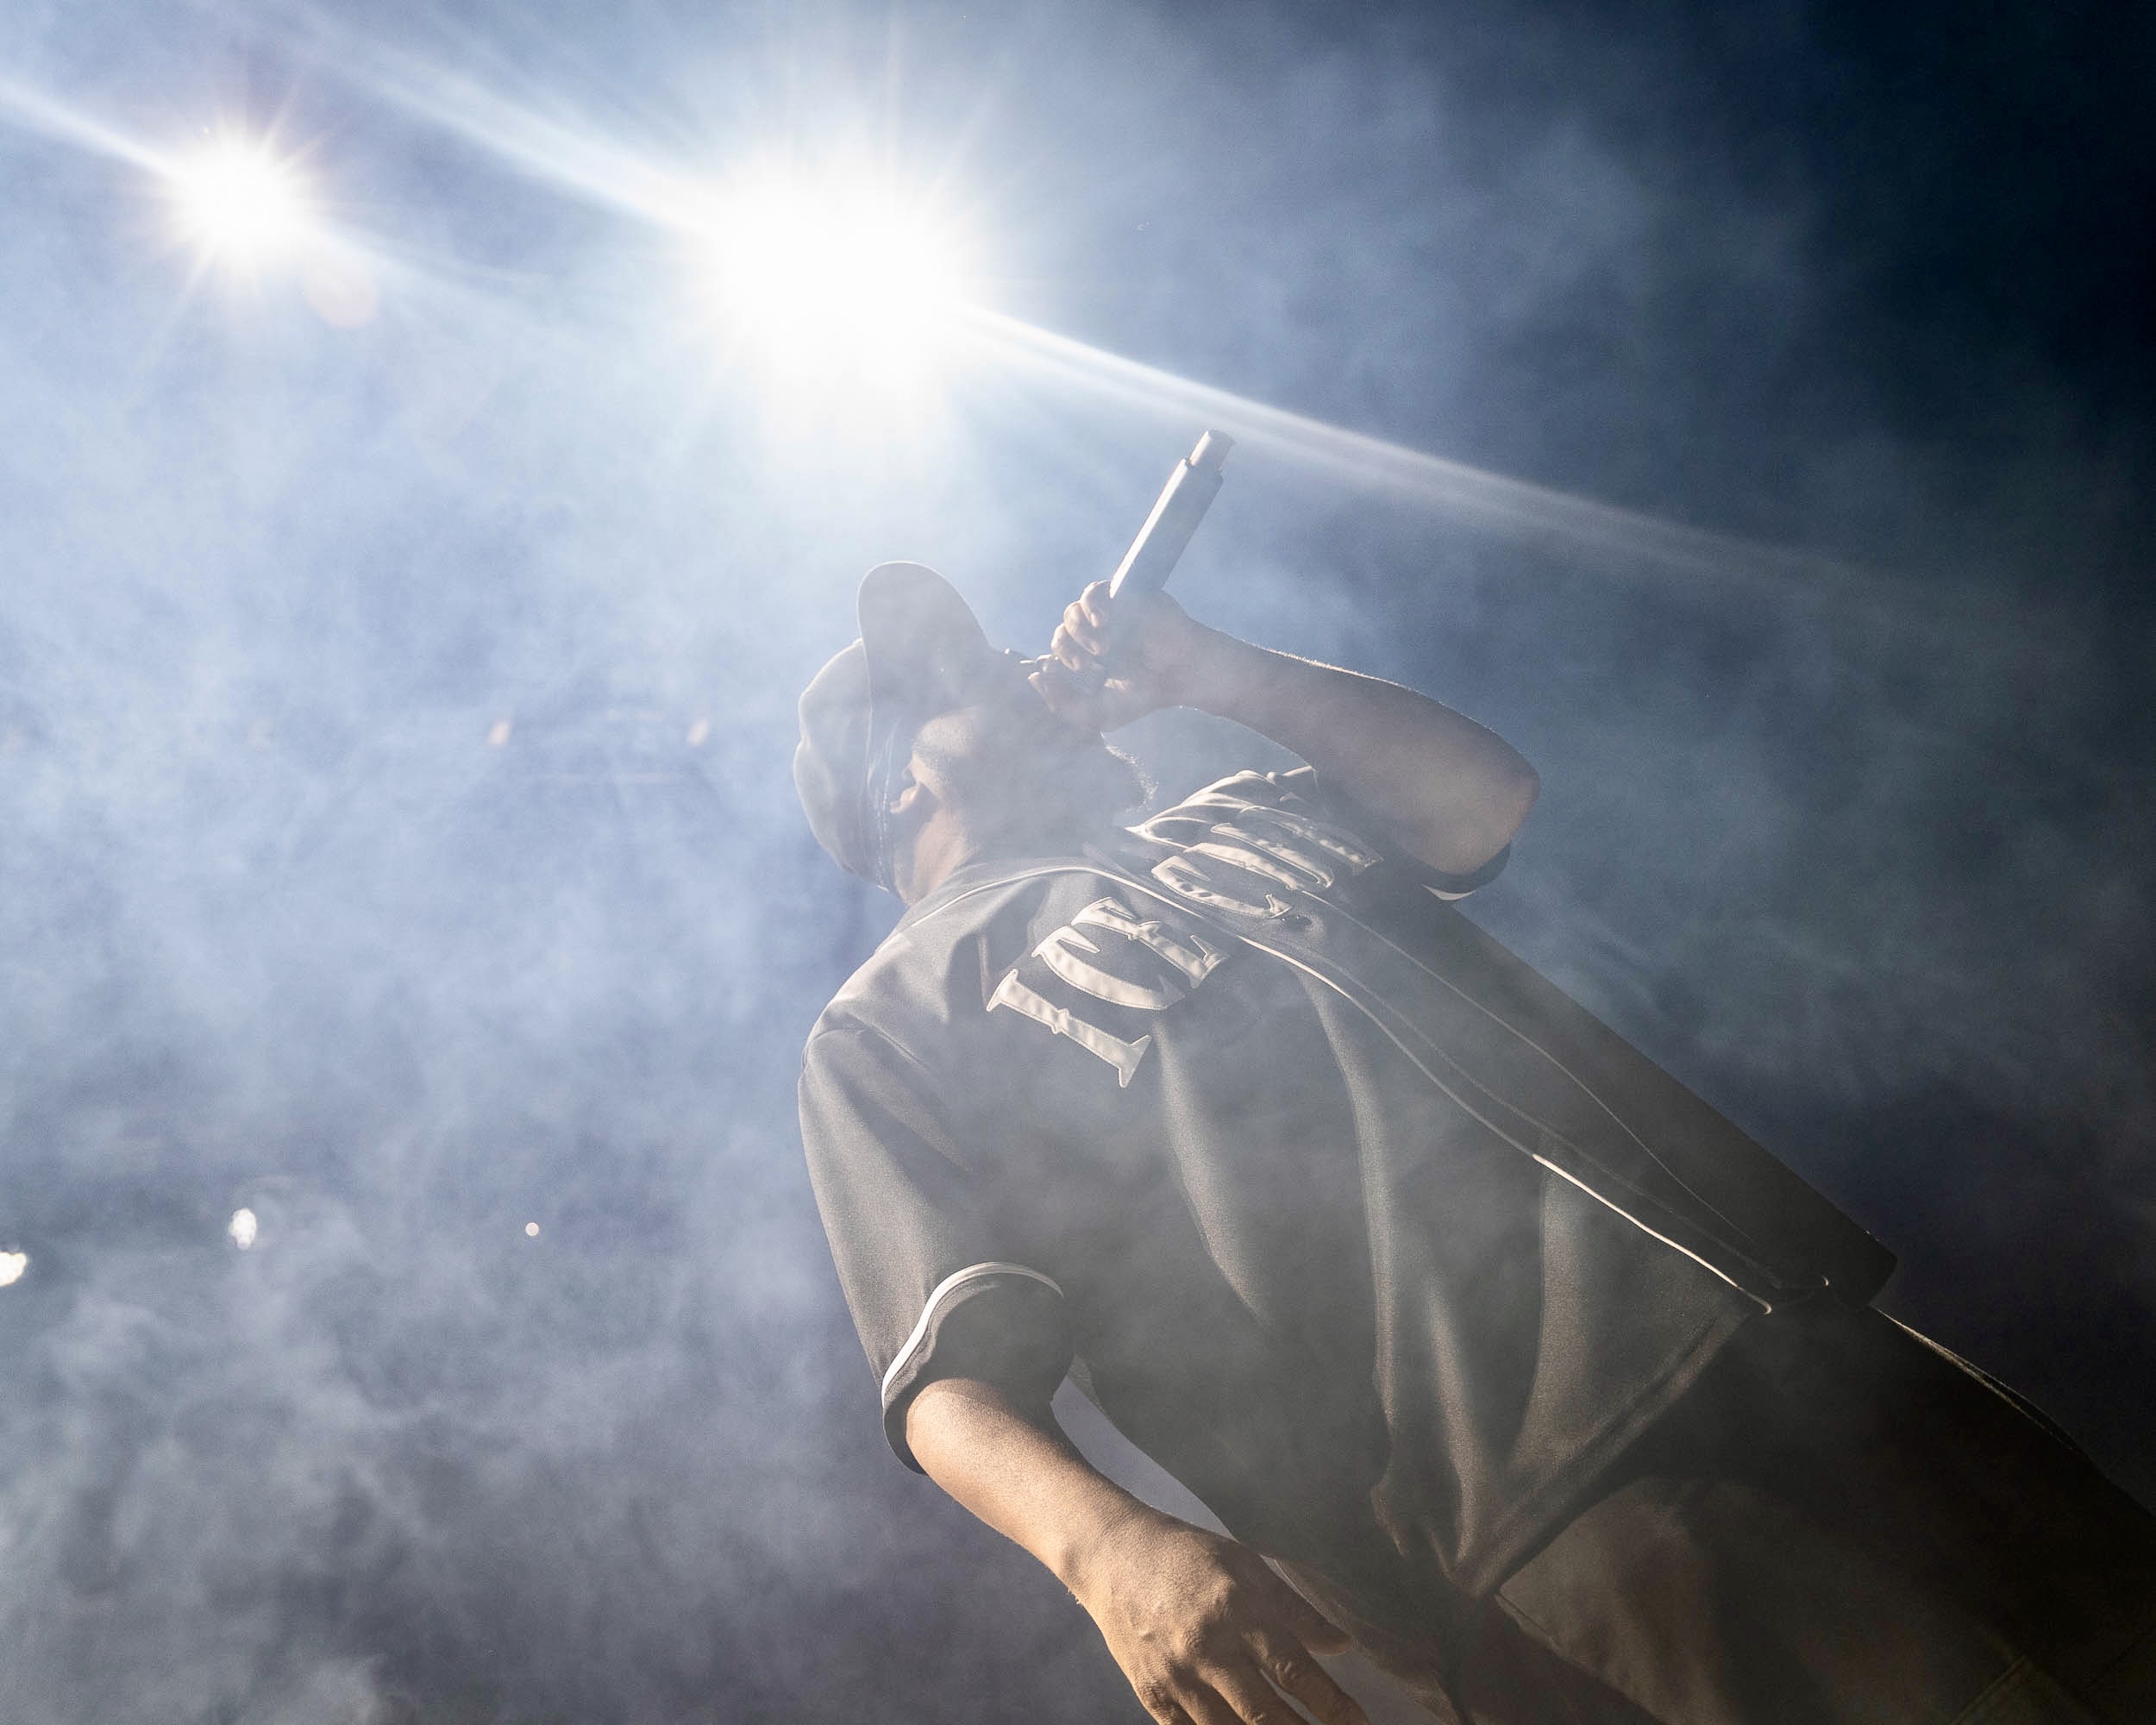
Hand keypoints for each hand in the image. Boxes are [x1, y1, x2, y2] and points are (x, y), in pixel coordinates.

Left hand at [1031, 582, 1223, 732]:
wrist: (1182, 673)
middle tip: (1089, 666)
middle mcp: (1091, 636)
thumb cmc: (1144, 695)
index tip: (1067, 678)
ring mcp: (1105, 614)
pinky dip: (1091, 607)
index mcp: (1084, 661)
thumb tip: (1035, 679)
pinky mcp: (1121, 595)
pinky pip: (1093, 592)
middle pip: (1059, 634)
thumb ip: (1064, 706)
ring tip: (1103, 650)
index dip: (1053, 666)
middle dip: (1067, 652)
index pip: (1052, 657)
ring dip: (1079, 633)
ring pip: (1071, 613)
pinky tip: (1102, 624)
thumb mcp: (1099, 715)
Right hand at [1069, 1506, 1368, 1724]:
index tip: (1359, 1723)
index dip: (1332, 1704)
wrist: (1111, 1556)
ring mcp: (1176, 1678)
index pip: (1294, 1670)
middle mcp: (1208, 1649)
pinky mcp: (1152, 1696)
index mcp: (1237, 1610)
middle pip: (1266, 1714)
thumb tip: (1341, 1645)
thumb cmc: (1187, 1555)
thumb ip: (1295, 1609)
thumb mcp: (1246, 1566)